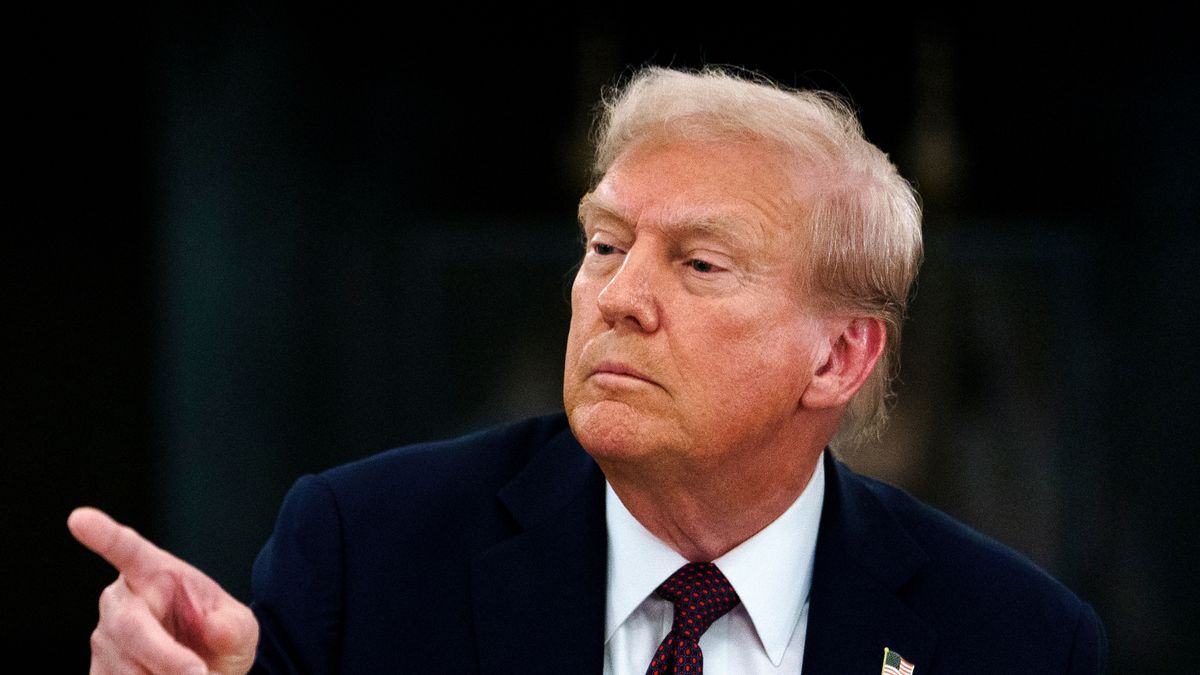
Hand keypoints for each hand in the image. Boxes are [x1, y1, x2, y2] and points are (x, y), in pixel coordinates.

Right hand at [68, 507, 258, 674]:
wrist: (207, 671)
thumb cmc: (221, 640)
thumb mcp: (240, 629)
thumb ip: (232, 627)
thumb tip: (214, 628)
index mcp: (155, 572)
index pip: (127, 550)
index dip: (104, 535)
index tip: (80, 518)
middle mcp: (121, 600)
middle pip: (129, 627)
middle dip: (167, 658)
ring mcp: (104, 638)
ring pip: (126, 668)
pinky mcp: (97, 672)